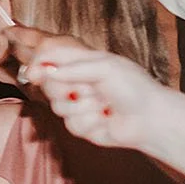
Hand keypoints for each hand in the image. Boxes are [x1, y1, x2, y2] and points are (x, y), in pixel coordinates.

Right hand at [9, 30, 169, 149]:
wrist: (151, 119)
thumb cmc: (134, 88)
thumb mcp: (105, 67)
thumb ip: (73, 67)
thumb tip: (45, 70)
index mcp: (82, 63)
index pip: (49, 58)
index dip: (37, 64)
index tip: (33, 73)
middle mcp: (77, 83)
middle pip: (48, 85)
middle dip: (67, 89)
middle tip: (91, 90)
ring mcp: (77, 105)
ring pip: (58, 107)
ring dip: (84, 107)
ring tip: (105, 106)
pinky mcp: (80, 125)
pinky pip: (70, 124)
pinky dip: (90, 122)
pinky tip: (105, 120)